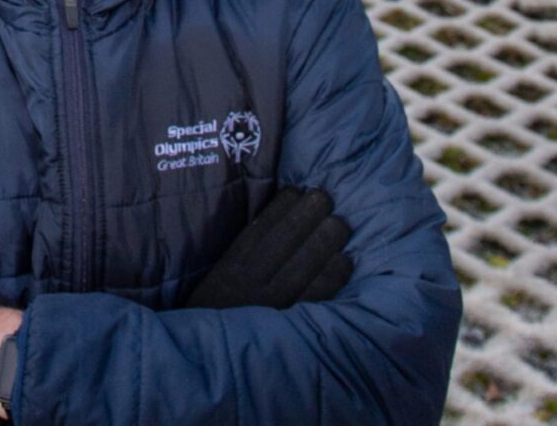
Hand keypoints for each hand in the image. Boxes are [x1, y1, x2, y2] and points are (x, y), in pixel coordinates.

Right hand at [182, 184, 353, 310]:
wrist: (211, 367)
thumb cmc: (217, 319)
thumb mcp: (216, 284)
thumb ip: (240, 259)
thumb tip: (274, 223)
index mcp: (228, 272)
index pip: (258, 231)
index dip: (280, 208)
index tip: (296, 190)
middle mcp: (250, 286)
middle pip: (283, 242)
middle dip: (306, 215)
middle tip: (325, 197)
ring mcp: (273, 307)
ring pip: (303, 265)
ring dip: (324, 240)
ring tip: (339, 222)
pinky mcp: (291, 326)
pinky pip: (317, 297)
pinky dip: (332, 276)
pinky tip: (345, 260)